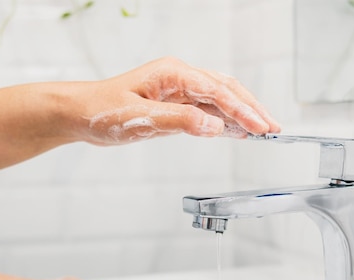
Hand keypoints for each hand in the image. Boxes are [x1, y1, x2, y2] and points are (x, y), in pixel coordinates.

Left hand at [80, 56, 279, 144]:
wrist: (80, 114)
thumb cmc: (102, 111)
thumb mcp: (140, 119)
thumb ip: (180, 122)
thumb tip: (216, 127)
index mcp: (173, 74)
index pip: (218, 91)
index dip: (243, 111)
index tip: (261, 128)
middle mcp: (179, 78)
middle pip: (226, 90)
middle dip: (251, 109)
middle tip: (273, 129)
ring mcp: (178, 91)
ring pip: (219, 100)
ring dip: (241, 115)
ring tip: (263, 131)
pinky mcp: (174, 105)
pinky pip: (206, 111)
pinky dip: (224, 122)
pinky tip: (237, 132)